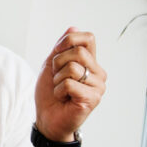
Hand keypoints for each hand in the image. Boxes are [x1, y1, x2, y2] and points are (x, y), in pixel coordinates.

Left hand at [34, 28, 105, 143]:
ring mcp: (98, 86)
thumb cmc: (50, 94)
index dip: (69, 40)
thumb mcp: (51, 65)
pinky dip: (59, 91)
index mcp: (91, 62)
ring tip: (61, 90)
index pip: (88, 38)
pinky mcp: (92, 99)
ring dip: (58, 80)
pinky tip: (64, 99)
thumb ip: (61, 47)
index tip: (57, 52)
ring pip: (73, 68)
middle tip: (57, 78)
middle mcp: (99, 73)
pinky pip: (70, 84)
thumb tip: (73, 27)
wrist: (47, 119)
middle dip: (58, 63)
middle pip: (78, 51)